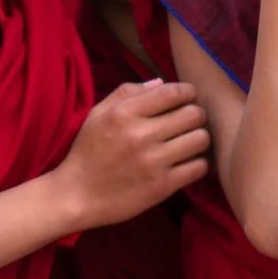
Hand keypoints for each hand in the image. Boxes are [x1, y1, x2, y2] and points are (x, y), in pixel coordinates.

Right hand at [55, 80, 211, 228]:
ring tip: (188, 142)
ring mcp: (153, 162)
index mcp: (124, 114)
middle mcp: (140, 135)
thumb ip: (126, 93)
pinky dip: (197, 164)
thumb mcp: (97, 115)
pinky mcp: (162, 186)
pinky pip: (199, 167)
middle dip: (196, 115)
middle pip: (194, 114)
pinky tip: (185, 163)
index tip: (187, 99)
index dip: (188, 93)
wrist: (76, 196)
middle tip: (189, 122)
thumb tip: (161, 82)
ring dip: (199, 139)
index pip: (174, 92)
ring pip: (201, 139)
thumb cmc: (87, 152)